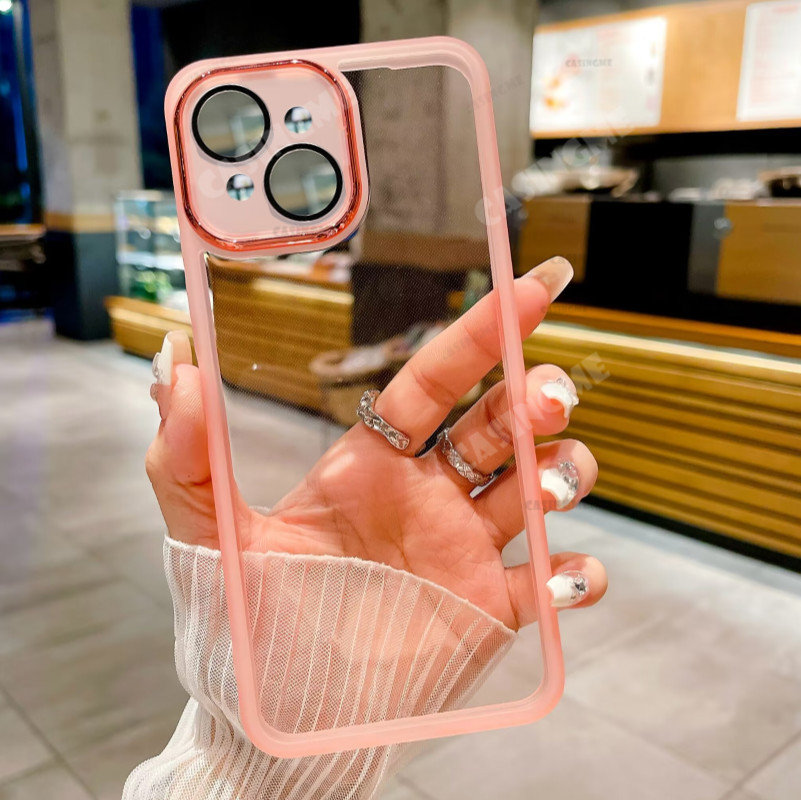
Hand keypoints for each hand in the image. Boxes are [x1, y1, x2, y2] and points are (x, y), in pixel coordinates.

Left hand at [147, 257, 606, 629]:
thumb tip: (175, 367)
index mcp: (374, 466)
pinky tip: (565, 577)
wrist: (280, 719)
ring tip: (549, 486)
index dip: (481, 336)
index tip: (528, 293)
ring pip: (540, 487)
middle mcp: (429, 498)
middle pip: (501, 424)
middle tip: (548, 397)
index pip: (435, 383)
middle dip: (535, 398)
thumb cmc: (247, 627)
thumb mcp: (211, 536)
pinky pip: (554, 584)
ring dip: (563, 471)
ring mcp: (464, 552)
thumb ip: (189, 456)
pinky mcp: (489, 611)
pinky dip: (577, 575)